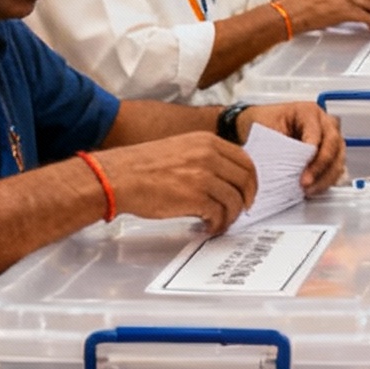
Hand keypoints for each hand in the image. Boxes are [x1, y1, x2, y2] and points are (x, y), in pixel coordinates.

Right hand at [97, 133, 257, 234]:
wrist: (119, 177)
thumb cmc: (142, 166)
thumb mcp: (180, 149)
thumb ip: (204, 158)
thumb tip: (221, 178)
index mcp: (207, 141)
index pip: (245, 160)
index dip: (250, 180)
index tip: (247, 192)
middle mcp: (209, 155)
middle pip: (246, 179)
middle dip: (247, 199)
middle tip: (241, 211)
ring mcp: (204, 176)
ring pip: (235, 200)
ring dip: (231, 216)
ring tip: (219, 223)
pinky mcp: (196, 197)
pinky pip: (219, 214)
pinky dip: (217, 224)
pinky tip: (208, 227)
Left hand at [240, 100, 345, 191]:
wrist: (261, 125)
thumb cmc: (264, 124)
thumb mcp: (267, 129)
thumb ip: (279, 145)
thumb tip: (285, 166)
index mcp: (308, 111)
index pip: (317, 132)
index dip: (312, 153)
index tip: (304, 170)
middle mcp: (324, 122)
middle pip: (333, 144)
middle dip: (321, 167)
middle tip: (305, 183)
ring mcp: (330, 137)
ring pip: (339, 157)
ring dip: (326, 177)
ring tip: (309, 190)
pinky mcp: (331, 152)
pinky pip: (337, 167)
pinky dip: (328, 180)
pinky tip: (315, 189)